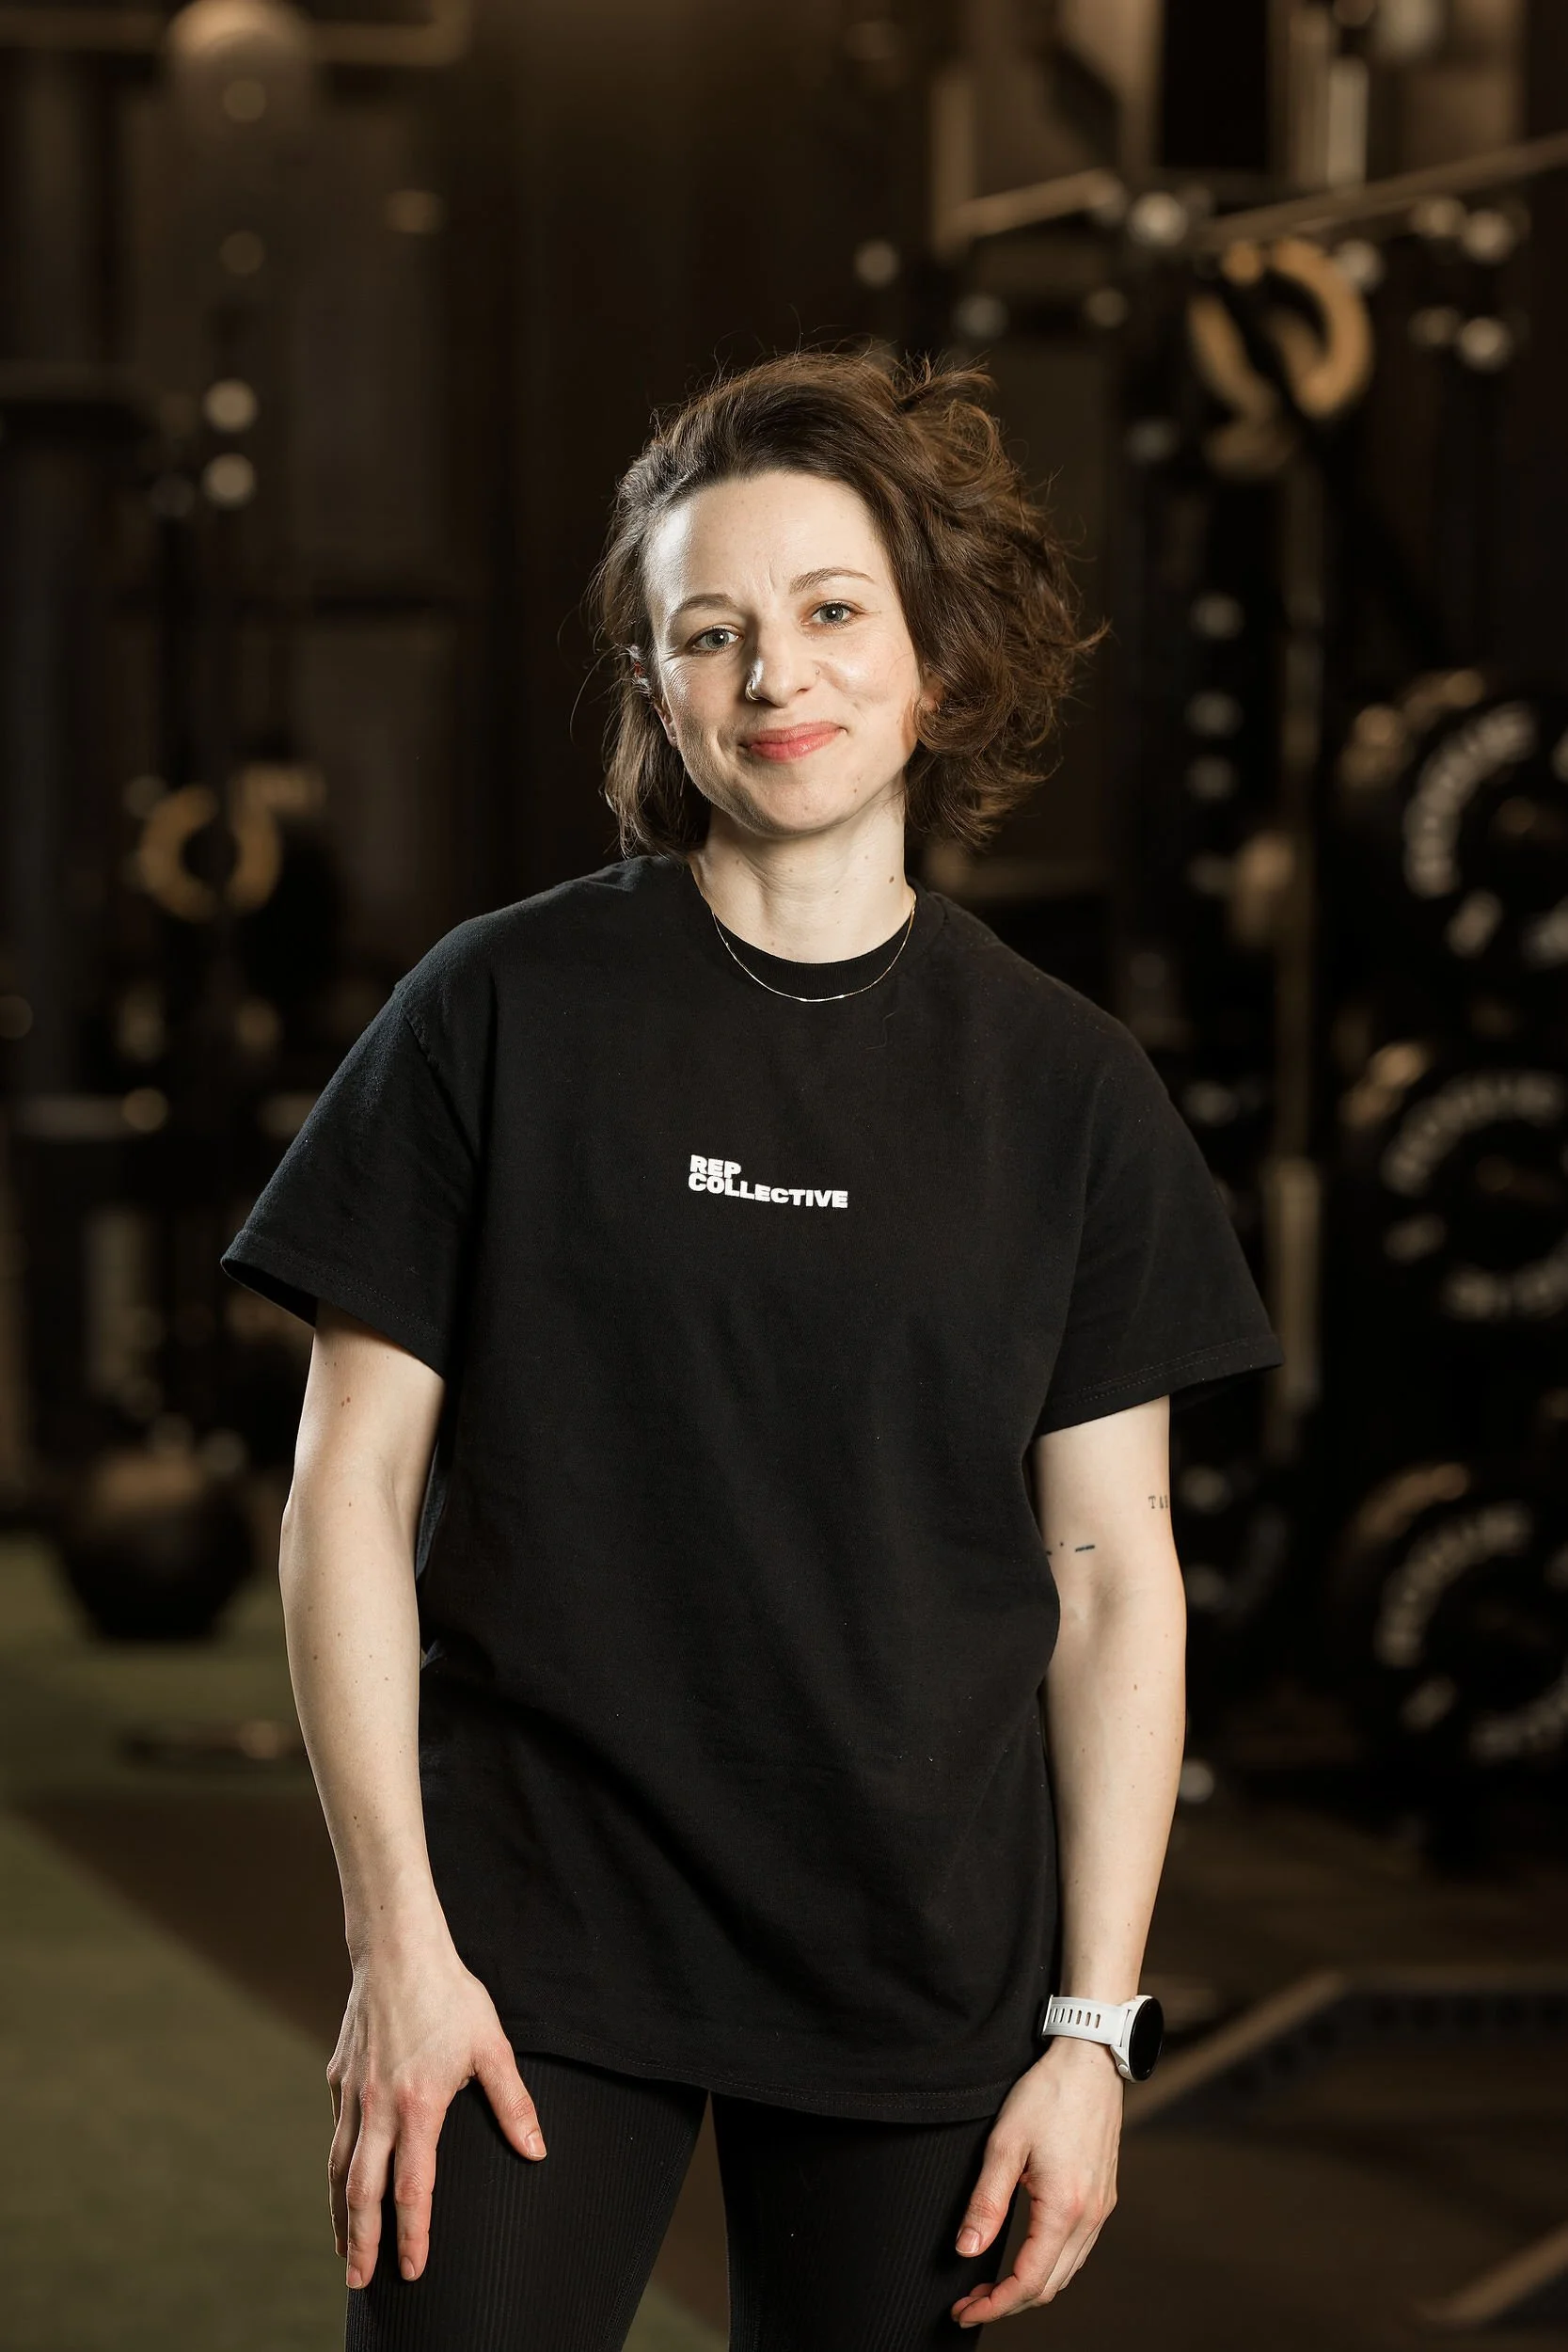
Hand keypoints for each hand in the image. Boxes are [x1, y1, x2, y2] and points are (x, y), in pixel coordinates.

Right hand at [326, 1922, 544, 2289]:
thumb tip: (537, 2152)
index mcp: (419, 2106)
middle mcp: (377, 2108)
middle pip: (362, 2192)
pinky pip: (335, 2135)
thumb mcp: (492, 2047)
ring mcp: (352, 2094)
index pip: (412, 2188)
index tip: (413, 2270)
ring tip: (345, 2251)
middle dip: (362, 2243)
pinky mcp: (338, 2078)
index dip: (413, 2234)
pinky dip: (336, 2170)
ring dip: (341, 2215)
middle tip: (360, 2285)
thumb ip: (513, 2103)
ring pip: (339, 2169)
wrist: (398, 1949)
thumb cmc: (450, 1995)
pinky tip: (341, 2186)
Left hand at [949, 2035, 1121, 2326]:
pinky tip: (1025, 2255)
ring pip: (1066, 2271)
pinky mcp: (1104, 2197)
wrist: (1091, 2059)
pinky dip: (1049, 2266)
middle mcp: (1090, 2217)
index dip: (994, 2305)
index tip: (963, 2311)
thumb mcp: (1005, 2144)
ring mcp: (1101, 2208)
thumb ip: (986, 2202)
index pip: (1028, 2282)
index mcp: (1064, 2208)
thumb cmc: (1046, 2094)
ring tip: (990, 2284)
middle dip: (1007, 2303)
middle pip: (1050, 2286)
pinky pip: (1078, 2250)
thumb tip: (965, 2251)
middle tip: (969, 2301)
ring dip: (1029, 2286)